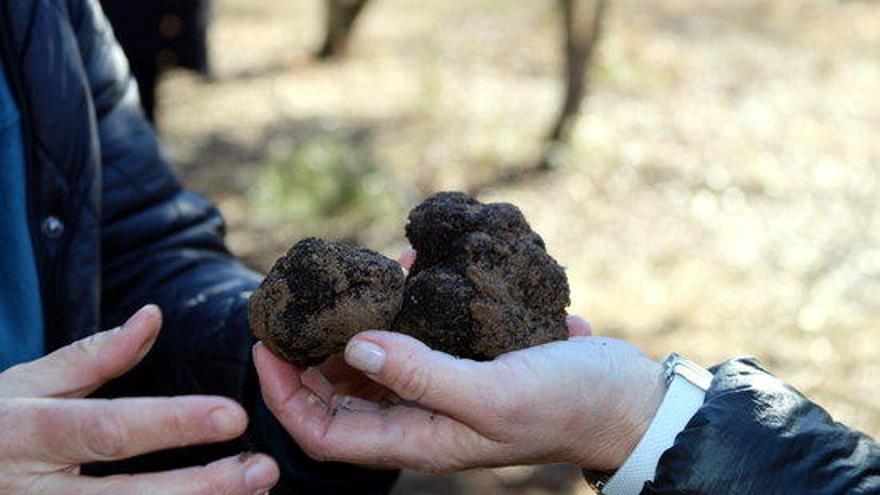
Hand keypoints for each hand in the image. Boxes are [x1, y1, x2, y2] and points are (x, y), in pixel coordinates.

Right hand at [0, 305, 279, 494]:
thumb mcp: (25, 383)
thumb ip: (93, 356)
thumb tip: (153, 316)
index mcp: (28, 435)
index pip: (110, 430)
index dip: (174, 425)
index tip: (236, 415)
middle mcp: (35, 494)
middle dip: (203, 487)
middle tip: (264, 469)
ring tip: (256, 491)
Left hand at [254, 314, 665, 473]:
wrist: (623, 397)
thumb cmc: (565, 405)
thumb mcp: (491, 395)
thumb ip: (422, 375)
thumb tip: (355, 346)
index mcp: (418, 438)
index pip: (323, 431)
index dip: (284, 394)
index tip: (265, 346)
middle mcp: (421, 416)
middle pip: (339, 395)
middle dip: (309, 354)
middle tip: (295, 307)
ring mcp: (441, 387)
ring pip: (375, 360)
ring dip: (355, 323)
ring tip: (351, 277)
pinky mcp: (464, 360)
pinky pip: (415, 335)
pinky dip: (401, 306)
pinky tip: (408, 264)